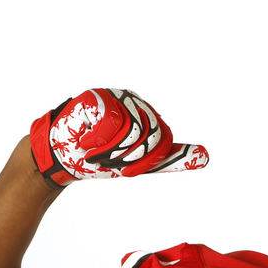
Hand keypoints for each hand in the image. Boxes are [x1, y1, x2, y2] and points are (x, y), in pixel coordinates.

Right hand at [29, 89, 208, 186]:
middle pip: (149, 135)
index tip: (127, 171)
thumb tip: (207, 156)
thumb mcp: (141, 162)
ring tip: (93, 150)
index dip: (146, 161)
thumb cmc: (99, 159)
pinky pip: (110, 124)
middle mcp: (133, 101)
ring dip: (109, 150)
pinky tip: (83, 141)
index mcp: (147, 115)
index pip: (163, 140)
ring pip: (130, 131)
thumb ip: (171, 158)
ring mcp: (115, 96)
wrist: (60, 159)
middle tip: (106, 160)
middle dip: (126, 157)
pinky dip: (96, 141)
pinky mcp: (96, 96)